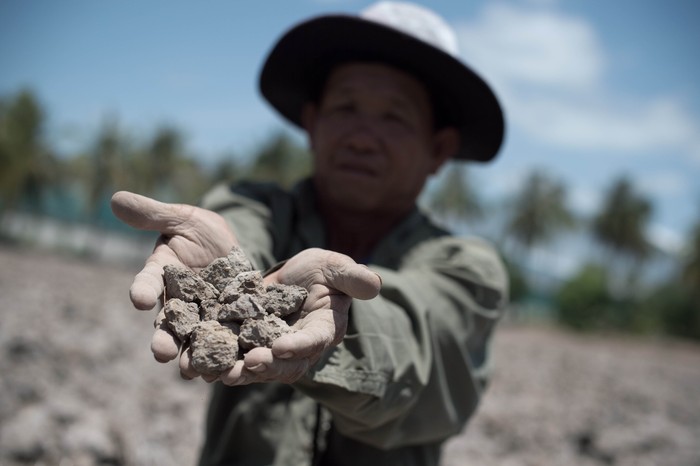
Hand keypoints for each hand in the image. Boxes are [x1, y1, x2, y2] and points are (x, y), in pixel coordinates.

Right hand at [111, 191, 237, 361]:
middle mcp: (177, 302)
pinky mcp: (227, 325)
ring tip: (191, 372)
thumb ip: (154, 214)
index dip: (142, 290)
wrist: (232, 249)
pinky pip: (225, 344)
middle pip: (167, 324)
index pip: (147, 283)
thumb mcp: (183, 219)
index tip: (138, 298)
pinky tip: (230, 371)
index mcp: (162, 274)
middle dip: (164, 338)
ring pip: (193, 342)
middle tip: (162, 353)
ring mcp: (201, 317)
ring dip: (191, 357)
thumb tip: (116, 199)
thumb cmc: (201, 232)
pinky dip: (226, 357)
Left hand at [216, 248, 381, 385]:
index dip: (298, 346)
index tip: (280, 346)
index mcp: (324, 329)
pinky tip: (198, 360)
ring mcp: (274, 349)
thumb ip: (352, 276)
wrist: (296, 277)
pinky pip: (236, 356)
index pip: (314, 341)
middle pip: (285, 364)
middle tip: (246, 365)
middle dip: (266, 366)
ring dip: (239, 371)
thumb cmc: (322, 271)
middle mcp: (300, 347)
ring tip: (219, 373)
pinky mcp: (251, 344)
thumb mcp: (335, 267)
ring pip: (258, 367)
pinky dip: (219, 359)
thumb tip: (375, 284)